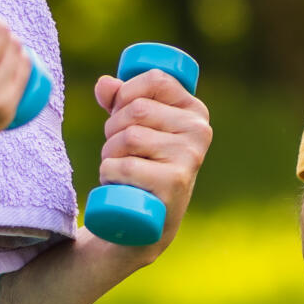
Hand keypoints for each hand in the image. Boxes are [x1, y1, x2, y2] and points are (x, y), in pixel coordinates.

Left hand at [89, 67, 212, 258]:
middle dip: (113, 128)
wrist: (144, 223)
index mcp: (194, 111)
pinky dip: (110, 174)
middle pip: (137, 109)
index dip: (126, 92)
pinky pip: (126, 166)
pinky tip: (119, 185)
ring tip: (119, 168)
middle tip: (118, 149)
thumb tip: (104, 84)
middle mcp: (199, 131)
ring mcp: (189, 158)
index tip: (120, 112)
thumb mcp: (133, 127)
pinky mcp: (174, 184)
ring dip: (109, 154)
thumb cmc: (139, 165)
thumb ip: (120, 99)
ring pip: (129, 137)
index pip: (155, 79)